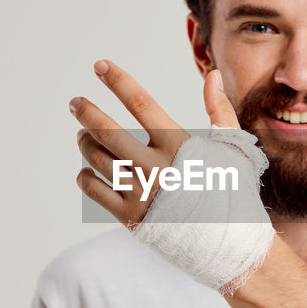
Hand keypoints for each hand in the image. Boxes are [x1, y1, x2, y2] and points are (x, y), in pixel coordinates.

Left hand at [72, 59, 239, 227]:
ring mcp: (141, 194)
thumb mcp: (231, 147)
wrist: (228, 242)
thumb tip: (212, 74)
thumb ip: (219, 109)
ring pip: (98, 160)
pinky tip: (88, 169)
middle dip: (87, 112)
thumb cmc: (230, 190)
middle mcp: (156, 167)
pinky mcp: (130, 217)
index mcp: (179, 145)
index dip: (118, 81)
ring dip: (86, 142)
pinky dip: (86, 176)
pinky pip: (95, 190)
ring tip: (83, 134)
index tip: (100, 65)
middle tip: (75, 103)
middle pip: (108, 132)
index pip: (141, 103)